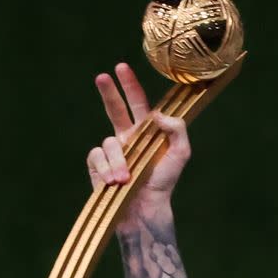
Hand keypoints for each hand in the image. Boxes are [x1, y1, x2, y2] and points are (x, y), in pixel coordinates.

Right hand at [86, 62, 190, 223]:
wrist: (146, 209)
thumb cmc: (164, 183)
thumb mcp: (180, 154)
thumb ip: (176, 130)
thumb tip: (156, 114)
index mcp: (145, 133)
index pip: (137, 104)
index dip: (130, 86)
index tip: (121, 67)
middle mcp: (127, 138)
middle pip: (114, 109)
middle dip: (108, 92)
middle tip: (102, 77)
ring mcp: (111, 152)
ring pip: (109, 143)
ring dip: (117, 161)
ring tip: (125, 179)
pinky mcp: (98, 166)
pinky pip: (97, 157)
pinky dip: (105, 169)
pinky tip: (113, 182)